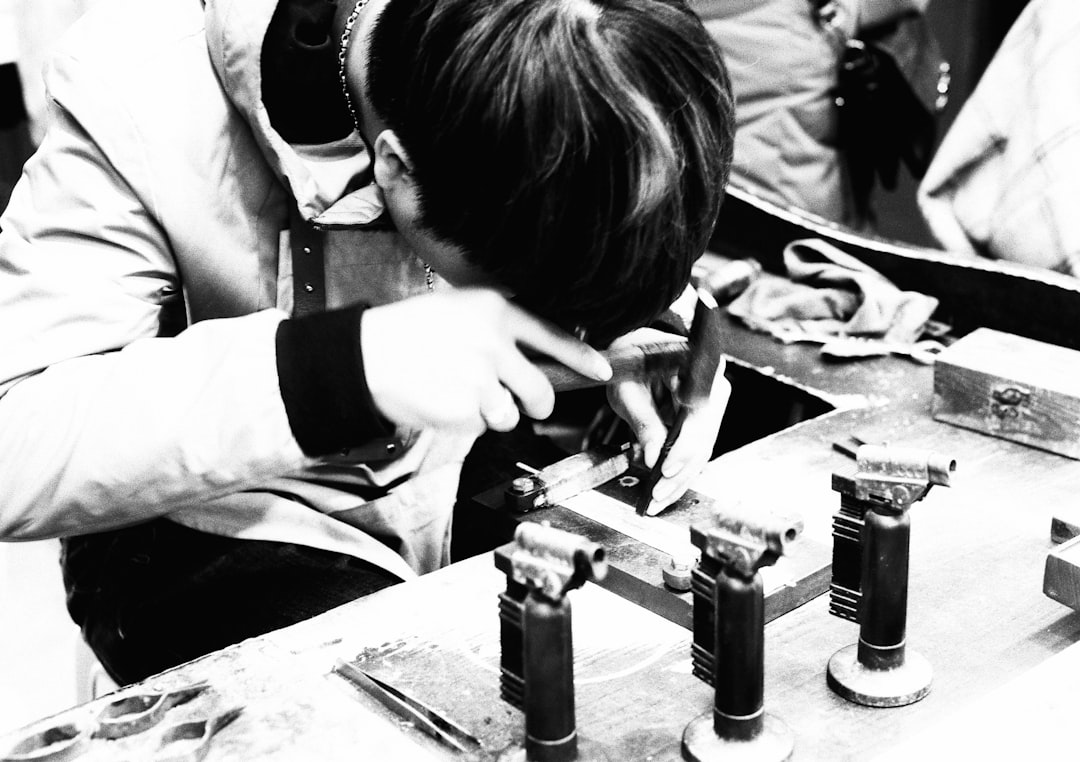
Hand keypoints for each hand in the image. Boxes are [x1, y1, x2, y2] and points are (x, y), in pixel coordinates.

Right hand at [361, 289, 611, 433]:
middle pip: (541, 392)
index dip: (582, 358)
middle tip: (520, 404)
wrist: (364, 355)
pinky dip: (463, 421)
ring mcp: (481, 377)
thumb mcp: (458, 310)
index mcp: (495, 310)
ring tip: (458, 392)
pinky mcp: (464, 407)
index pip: (553, 336)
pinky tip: (442, 400)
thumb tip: (537, 358)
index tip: (602, 371)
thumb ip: (499, 328)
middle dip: (536, 406)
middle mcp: (494, 342)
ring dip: (490, 414)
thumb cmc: (409, 333)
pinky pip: (479, 426)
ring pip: (510, 416)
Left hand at [606, 328, 729, 514]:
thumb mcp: (627, 389)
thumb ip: (642, 421)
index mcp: (700, 366)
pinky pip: (695, 453)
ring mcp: (712, 407)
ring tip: (656, 502)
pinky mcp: (703, 424)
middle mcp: (714, 387)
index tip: (665, 468)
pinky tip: (663, 494)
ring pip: (701, 452)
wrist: (636, 350)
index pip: (698, 414)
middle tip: (656, 494)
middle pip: (703, 438)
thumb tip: (652, 458)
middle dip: (679, 471)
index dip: (683, 445)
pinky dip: (678, 475)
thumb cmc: (631, 361)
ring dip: (679, 480)